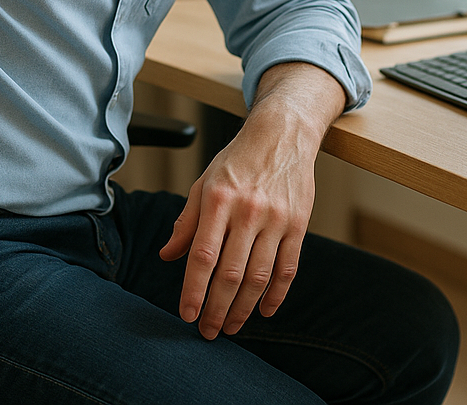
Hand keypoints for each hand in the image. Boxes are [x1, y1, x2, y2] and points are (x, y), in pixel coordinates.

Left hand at [159, 63, 344, 338]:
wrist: (281, 134)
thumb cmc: (237, 159)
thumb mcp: (204, 182)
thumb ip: (186, 221)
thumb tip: (168, 255)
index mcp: (219, 200)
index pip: (203, 255)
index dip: (194, 290)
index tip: (187, 314)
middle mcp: (248, 211)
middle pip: (231, 274)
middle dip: (217, 309)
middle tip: (208, 331)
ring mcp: (276, 219)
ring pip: (259, 277)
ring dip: (243, 308)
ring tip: (231, 326)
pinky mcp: (298, 224)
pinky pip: (287, 268)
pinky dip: (276, 295)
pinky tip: (264, 311)